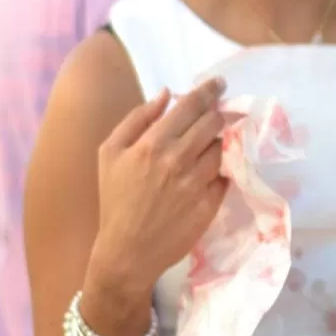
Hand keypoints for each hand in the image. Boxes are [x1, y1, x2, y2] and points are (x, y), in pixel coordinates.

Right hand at [91, 80, 228, 293]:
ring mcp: (197, 183)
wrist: (127, 251)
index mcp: (153, 143)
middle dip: (216, 115)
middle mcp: (179, 159)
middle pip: (214, 123)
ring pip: (222, 147)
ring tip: (204, 150)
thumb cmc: (115, 199)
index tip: (219, 84)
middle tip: (213, 117)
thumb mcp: (110, 153)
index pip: (192, 106)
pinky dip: (219, 170)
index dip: (209, 91)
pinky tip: (207, 174)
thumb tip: (166, 94)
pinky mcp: (209, 204)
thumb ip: (137, 118)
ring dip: (217, 143)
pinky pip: (225, 175)